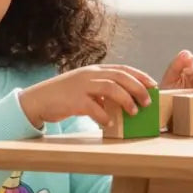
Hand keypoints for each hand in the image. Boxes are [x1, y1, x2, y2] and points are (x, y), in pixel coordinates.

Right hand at [19, 64, 156, 128]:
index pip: (122, 69)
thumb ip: (101, 89)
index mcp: (94, 70)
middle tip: (148, 102)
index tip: (153, 85)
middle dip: (138, 89)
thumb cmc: (63, 96)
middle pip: (120, 77)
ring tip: (134, 112)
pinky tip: (109, 124)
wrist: (38, 100)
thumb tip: (123, 100)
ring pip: (111, 89)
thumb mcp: (84, 87)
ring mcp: (81, 86)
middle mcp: (89, 75)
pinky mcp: (74, 101)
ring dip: (126, 101)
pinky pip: (95, 108)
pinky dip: (104, 116)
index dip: (140, 76)